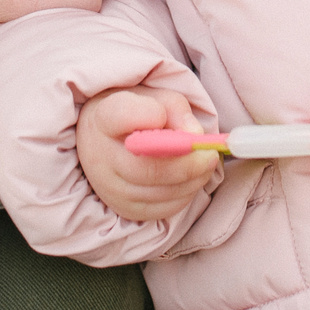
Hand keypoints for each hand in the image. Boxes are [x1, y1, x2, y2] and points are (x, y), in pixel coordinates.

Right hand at [78, 86, 215, 222]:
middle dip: (186, 164)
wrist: (108, 142)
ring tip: (205, 164)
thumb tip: (196, 135)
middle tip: (210, 155)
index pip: (121, 116)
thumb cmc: (138, 115)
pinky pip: (163, 208)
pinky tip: (191, 178)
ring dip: (191, 180)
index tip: (162, 113)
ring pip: (159, 192)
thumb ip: (175, 109)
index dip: (146, 115)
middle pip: (146, 168)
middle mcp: (100, 157)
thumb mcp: (156, 99)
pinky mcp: (126, 209)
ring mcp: (110, 188)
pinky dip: (185, 194)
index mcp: (104, 119)